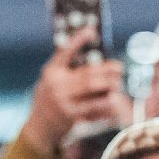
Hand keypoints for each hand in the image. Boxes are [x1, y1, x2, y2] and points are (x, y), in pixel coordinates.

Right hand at [22, 28, 131, 149]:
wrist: (39, 128)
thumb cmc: (48, 99)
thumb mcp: (50, 80)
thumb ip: (65, 67)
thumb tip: (88, 53)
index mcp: (51, 72)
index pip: (65, 51)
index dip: (78, 39)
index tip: (91, 30)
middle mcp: (57, 86)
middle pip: (88, 74)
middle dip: (107, 70)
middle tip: (119, 68)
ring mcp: (64, 102)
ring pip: (94, 90)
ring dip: (110, 86)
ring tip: (117, 84)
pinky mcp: (72, 117)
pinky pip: (95, 108)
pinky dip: (107, 104)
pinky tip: (114, 101)